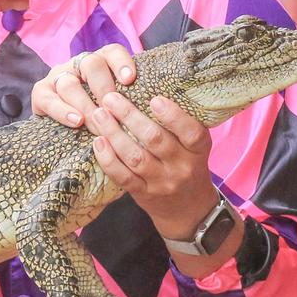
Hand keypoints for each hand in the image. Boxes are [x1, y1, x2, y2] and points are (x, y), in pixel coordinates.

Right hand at [31, 45, 135, 130]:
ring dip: (85, 105)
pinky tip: (76, 122)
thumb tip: (154, 108)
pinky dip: (63, 111)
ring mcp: (58, 77)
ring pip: (70, 83)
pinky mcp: (41, 93)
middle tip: (114, 112)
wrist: (60, 128)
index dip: (122, 63)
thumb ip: (128, 101)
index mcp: (100, 62)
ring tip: (97, 124)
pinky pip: (49, 99)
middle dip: (104, 89)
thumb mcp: (115, 105)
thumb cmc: (98, 115)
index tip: (130, 80)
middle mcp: (78, 65)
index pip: (112, 52)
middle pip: (91, 64)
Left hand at [91, 91, 214, 234]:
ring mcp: (162, 183)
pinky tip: (98, 142)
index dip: (174, 116)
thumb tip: (154, 85)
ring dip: (114, 133)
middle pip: (155, 140)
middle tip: (110, 97)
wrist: (189, 212)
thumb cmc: (188, 166)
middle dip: (130, 116)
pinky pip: (123, 177)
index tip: (154, 99)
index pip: (192, 132)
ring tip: (99, 114)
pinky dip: (108, 159)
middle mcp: (182, 167)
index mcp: (198, 151)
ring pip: (135, 156)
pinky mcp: (143, 195)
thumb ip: (180, 125)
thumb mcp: (194, 147)